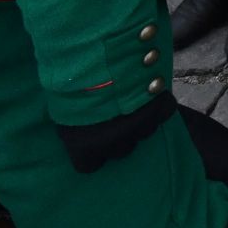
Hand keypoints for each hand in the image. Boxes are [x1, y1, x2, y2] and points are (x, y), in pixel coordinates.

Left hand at [56, 91, 176, 173]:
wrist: (96, 61)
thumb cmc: (71, 85)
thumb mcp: (63, 111)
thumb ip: (75, 126)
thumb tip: (80, 127)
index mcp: (86, 148)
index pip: (89, 165)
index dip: (91, 151)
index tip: (90, 140)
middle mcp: (114, 143)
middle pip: (121, 150)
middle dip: (119, 137)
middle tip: (114, 118)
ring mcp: (139, 127)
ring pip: (145, 132)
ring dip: (140, 121)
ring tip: (133, 104)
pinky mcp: (158, 108)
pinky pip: (164, 112)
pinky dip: (161, 106)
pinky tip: (152, 96)